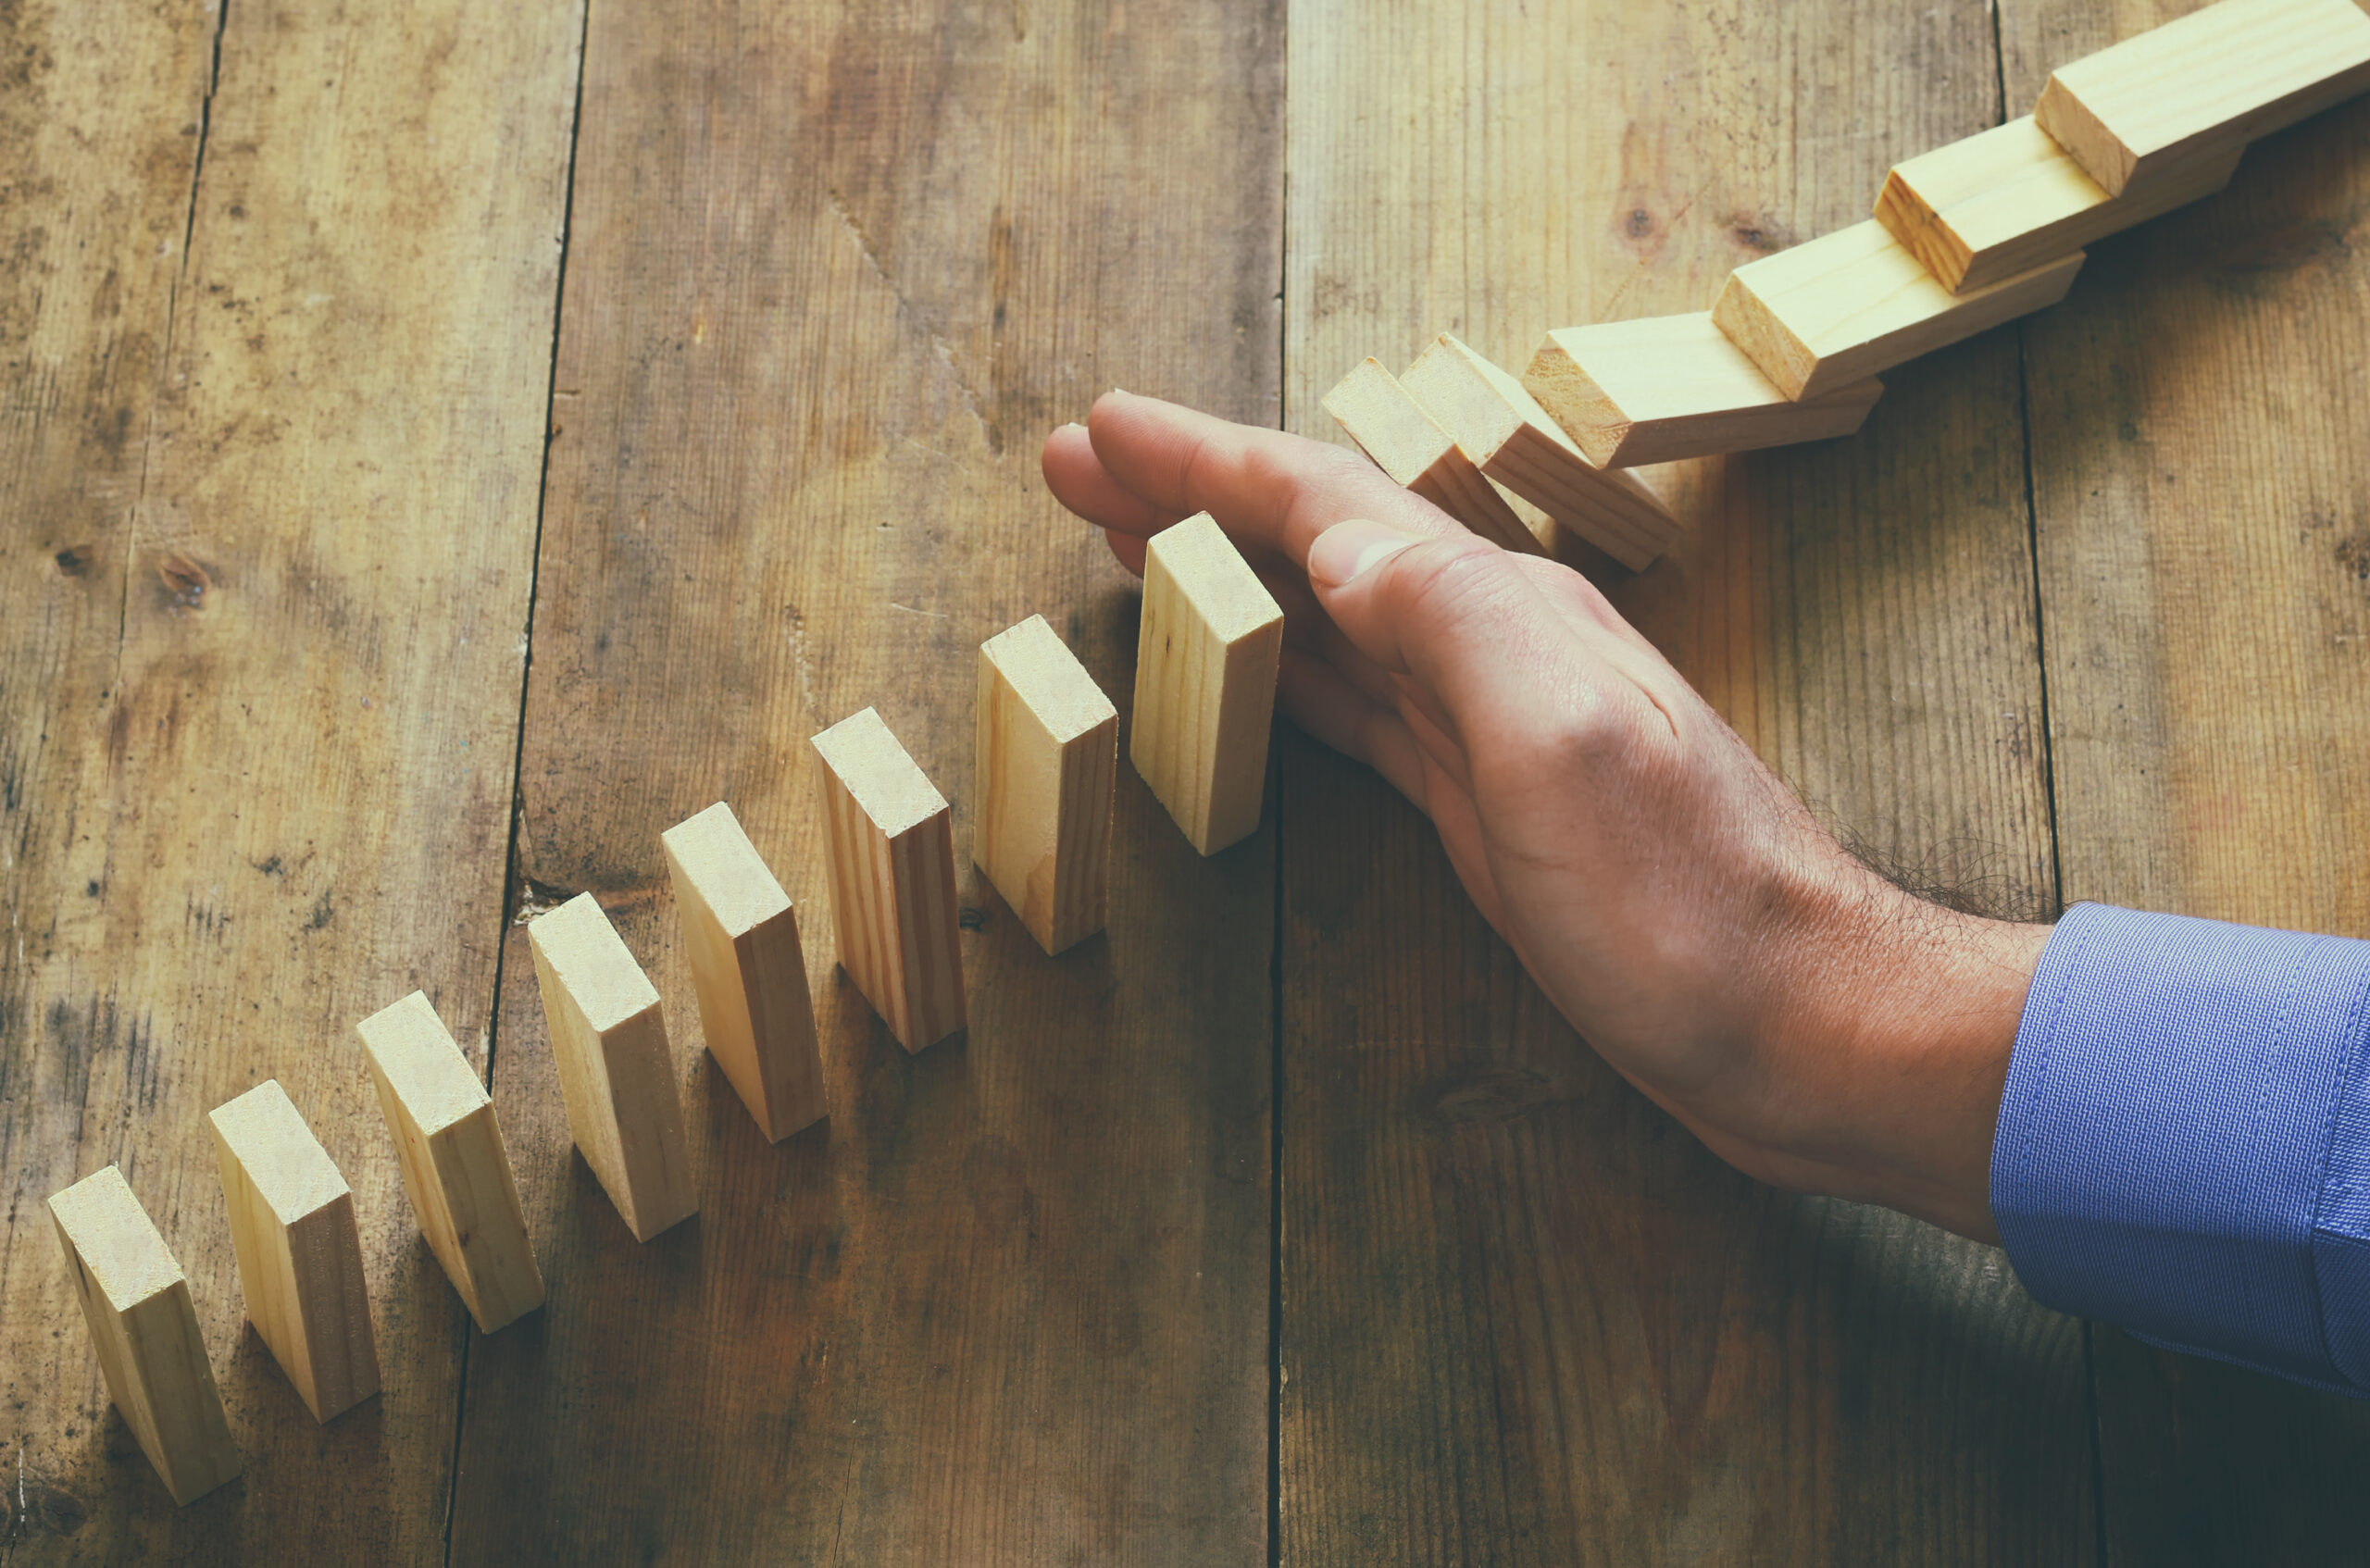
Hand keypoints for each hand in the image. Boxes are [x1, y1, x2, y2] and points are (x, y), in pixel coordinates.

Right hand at [1042, 392, 2050, 1241]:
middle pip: (1316, 542)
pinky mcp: (1487, 804)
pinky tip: (1254, 670)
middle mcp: (1495, 649)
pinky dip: (1286, 671)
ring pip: (1328, 618)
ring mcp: (1490, 726)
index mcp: (1503, 616)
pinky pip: (1357, 708)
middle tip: (1082, 469)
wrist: (1801, 1025)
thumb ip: (1454, 623)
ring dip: (1230, 573)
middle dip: (1195, 496)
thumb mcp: (1564, 747)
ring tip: (1134, 544)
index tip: (1103, 430)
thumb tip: (1335, 541)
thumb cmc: (1690, 908)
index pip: (1327, 506)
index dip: (1205, 462)